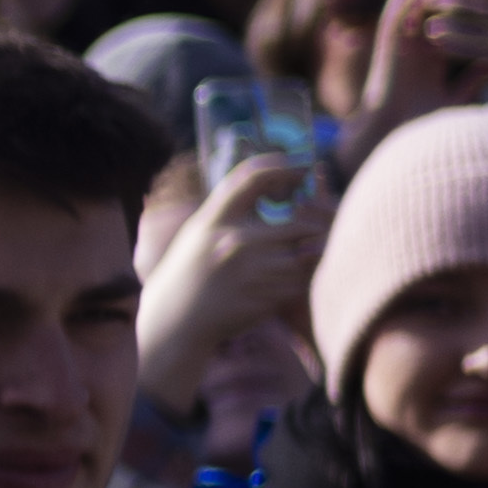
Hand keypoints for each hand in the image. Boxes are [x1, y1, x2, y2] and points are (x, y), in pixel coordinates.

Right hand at [133, 138, 324, 398]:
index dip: (283, 167)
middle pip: (298, 225)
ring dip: (306, 260)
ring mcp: (251, 271)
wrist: (174, 320)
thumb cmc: (189, 272)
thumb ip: (231, 209)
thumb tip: (275, 183)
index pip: (252, 177)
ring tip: (290, 264)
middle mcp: (234, 241)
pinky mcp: (265, 297)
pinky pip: (300, 284)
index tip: (303, 168)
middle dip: (309, 230)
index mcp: (213, 219)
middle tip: (313, 232)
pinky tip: (279, 286)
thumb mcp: (199, 232)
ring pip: (305, 257)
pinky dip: (298, 284)